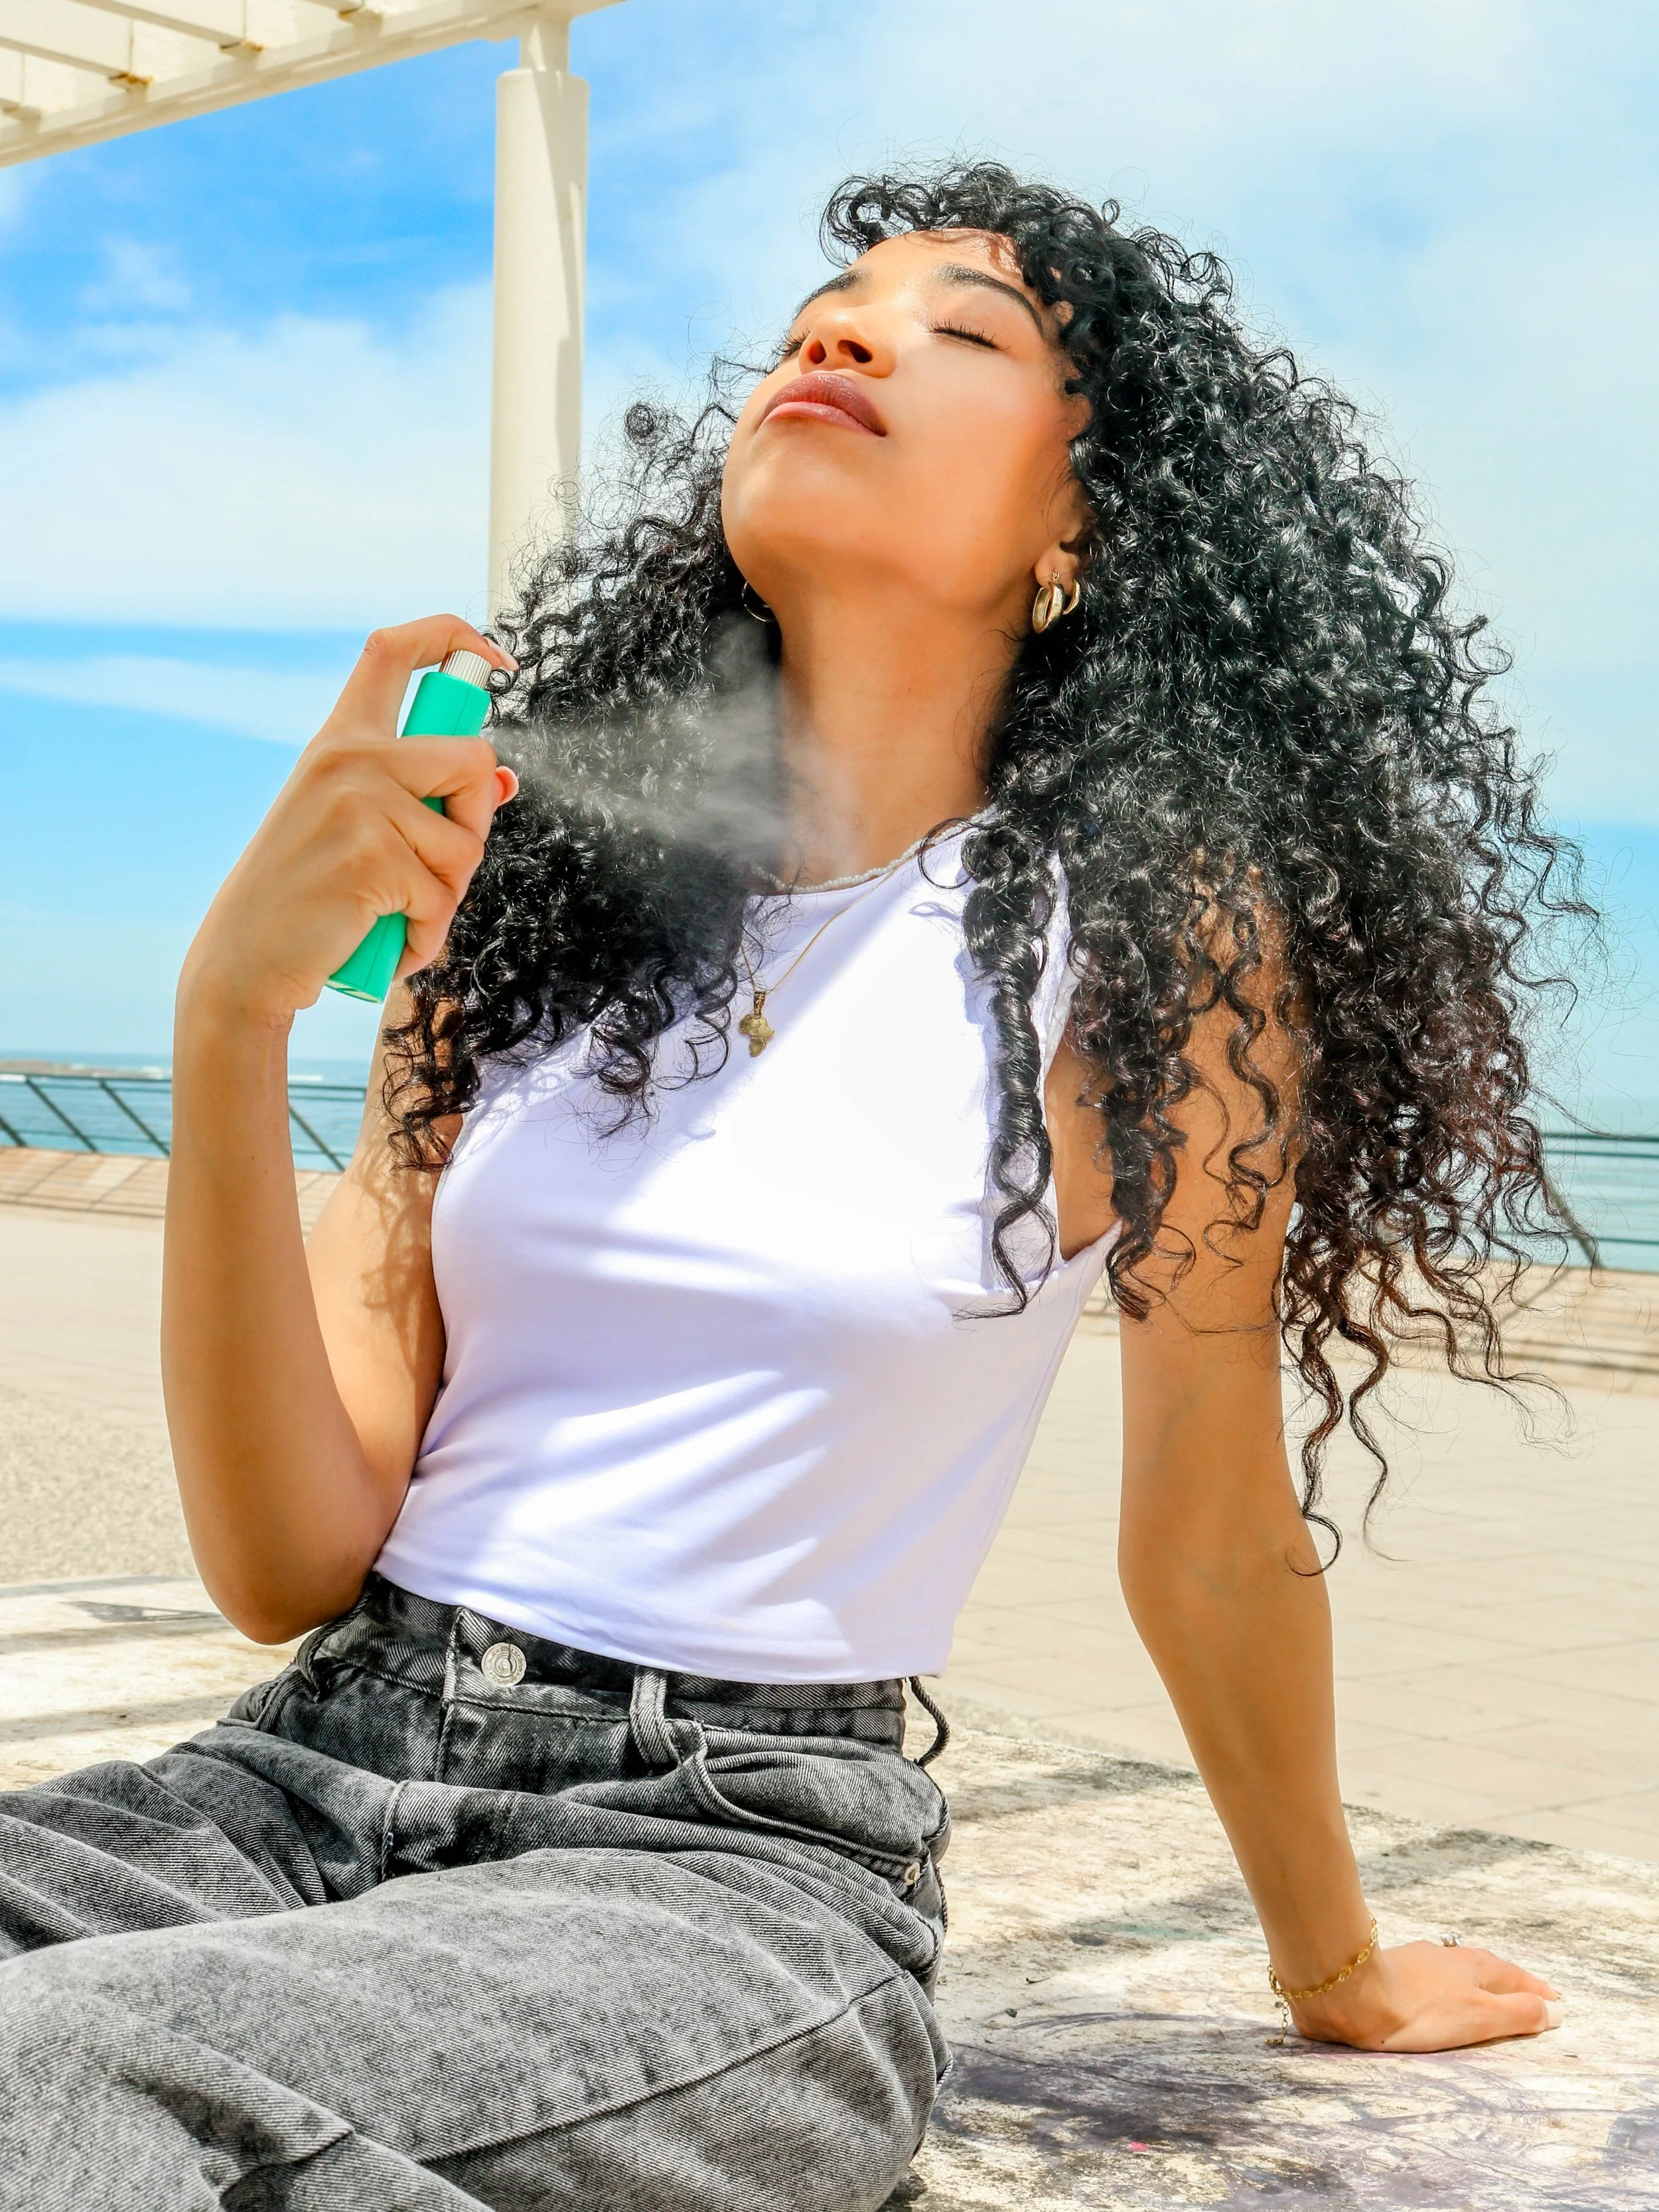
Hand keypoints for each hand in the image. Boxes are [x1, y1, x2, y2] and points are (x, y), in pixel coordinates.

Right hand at [179, 617, 519, 1028]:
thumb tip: (505, 780)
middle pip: (472, 759)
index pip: (392, 652)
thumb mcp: (357, 828)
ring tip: (401, 915)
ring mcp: (358, 803)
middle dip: (477, 824)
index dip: (451, 637)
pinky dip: (428, 934)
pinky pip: (441, 897)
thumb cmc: (308, 897)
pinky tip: (391, 943)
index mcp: (340, 739)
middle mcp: (348, 757)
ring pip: (466, 842)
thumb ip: (426, 799)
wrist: (246, 960)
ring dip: (448, 894)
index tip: (495, 660)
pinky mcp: (372, 857)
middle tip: (441, 870)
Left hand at [1292, 1939, 1561, 2051]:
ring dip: (1479, 1980)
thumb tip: (1554, 2011)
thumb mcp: (1479, 2016)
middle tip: (1530, 1994)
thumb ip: (1517, 2013)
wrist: (1354, 1993)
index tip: (1556, 2001)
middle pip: (1490, 1968)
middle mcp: (1450, 1957)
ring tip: (1488, 1991)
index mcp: (1476, 1967)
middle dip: (1511, 1983)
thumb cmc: (1422, 2009)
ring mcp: (1421, 1959)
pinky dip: (1449, 1982)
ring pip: (1459, 1968)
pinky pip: (1433, 1974)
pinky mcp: (1394, 1968)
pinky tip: (1438, 1989)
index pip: (1517, 1979)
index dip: (1537, 1992)